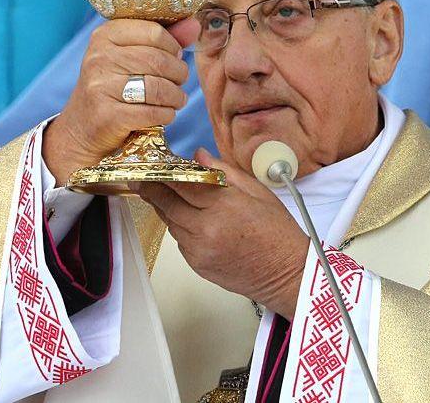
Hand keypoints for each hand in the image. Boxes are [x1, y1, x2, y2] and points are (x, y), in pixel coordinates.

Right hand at [43, 19, 200, 184]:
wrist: (83, 126)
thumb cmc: (114, 85)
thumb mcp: (131, 56)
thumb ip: (164, 39)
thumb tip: (194, 24)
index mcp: (105, 35)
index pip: (154, 31)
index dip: (173, 46)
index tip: (176, 56)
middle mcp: (99, 58)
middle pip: (158, 60)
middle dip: (178, 73)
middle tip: (180, 80)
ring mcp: (100, 86)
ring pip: (157, 87)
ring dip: (176, 96)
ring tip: (177, 99)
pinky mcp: (107, 115)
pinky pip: (152, 112)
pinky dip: (167, 114)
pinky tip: (166, 113)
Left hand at [133, 148, 309, 319]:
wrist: (286, 274)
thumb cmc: (278, 233)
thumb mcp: (258, 192)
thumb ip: (225, 172)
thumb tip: (199, 156)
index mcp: (224, 207)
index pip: (182, 184)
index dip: (164, 172)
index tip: (155, 164)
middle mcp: (206, 229)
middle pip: (167, 204)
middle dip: (152, 189)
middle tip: (142, 178)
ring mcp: (199, 250)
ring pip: (170, 223)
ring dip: (164, 208)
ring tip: (161, 194)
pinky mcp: (197, 265)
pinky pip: (179, 240)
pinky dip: (178, 227)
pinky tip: (185, 218)